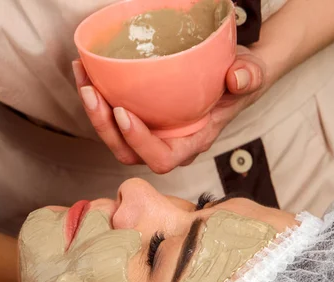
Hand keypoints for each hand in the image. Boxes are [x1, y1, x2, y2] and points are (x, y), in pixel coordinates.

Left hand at [72, 46, 266, 173]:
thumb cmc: (238, 81)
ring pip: (113, 136)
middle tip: (91, 92)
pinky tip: (86, 71)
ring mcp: (149, 133)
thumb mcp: (250, 76)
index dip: (139, 142)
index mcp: (190, 143)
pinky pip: (111, 116)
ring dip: (93, 111)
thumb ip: (248, 79)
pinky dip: (96, 96)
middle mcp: (165, 143)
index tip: (124, 112)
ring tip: (83, 77)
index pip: (161, 158)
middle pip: (126, 152)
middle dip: (104, 126)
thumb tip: (237, 78)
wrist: (229, 76)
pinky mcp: (139, 118)